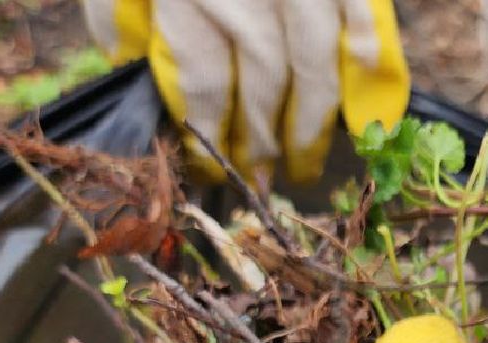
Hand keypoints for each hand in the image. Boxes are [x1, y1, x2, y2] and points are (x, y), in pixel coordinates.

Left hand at [83, 0, 407, 180]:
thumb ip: (121, 16)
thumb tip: (139, 75)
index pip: (203, 83)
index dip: (211, 136)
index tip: (212, 167)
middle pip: (264, 80)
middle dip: (266, 139)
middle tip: (265, 181)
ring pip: (315, 56)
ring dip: (314, 117)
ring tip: (306, 155)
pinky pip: (355, 10)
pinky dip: (366, 49)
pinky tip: (363, 90)